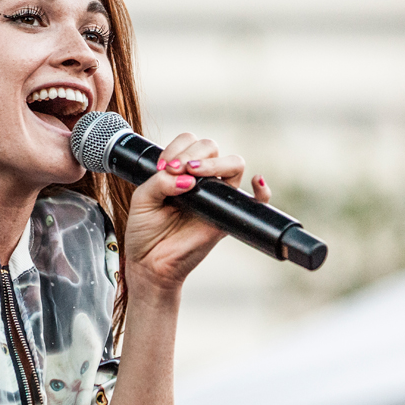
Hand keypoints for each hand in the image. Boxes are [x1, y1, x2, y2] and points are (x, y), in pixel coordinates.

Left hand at [123, 133, 270, 289]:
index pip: (190, 141)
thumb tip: (186, 178)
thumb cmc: (145, 231)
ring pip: (233, 163)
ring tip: (193, 173)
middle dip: (192, 153)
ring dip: (214, 163)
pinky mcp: (226, 216)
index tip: (162, 167)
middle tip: (174, 169)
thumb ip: (159, 182)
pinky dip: (262, 190)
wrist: (150, 263)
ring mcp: (216, 196)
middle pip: (211, 146)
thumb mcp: (142, 199)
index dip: (176, 148)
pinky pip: (256, 202)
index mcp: (180, 170)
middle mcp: (201, 179)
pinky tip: (256, 181)